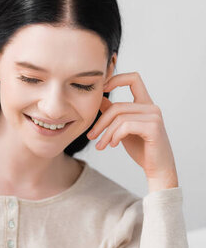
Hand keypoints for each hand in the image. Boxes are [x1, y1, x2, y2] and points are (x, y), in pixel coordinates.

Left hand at [87, 72, 178, 190]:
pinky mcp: (153, 127)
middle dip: (100, 122)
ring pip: (119, 117)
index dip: (116, 79)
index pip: (133, 78)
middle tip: (91, 136)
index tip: (101, 89)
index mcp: (145, 104)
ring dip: (106, 133)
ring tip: (101, 145)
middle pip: (117, 106)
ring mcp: (154, 116)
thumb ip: (114, 114)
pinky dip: (115, 136)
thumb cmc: (142, 150)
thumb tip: (100, 99)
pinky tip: (113, 145)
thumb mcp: (123, 129)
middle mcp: (151, 107)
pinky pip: (126, 126)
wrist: (157, 169)